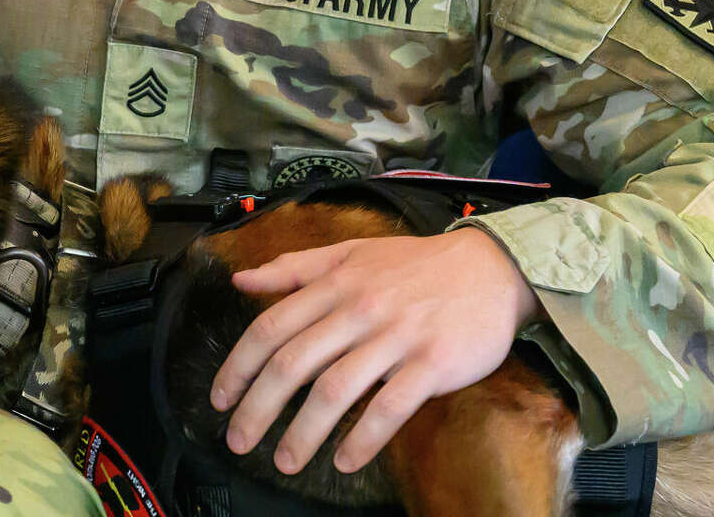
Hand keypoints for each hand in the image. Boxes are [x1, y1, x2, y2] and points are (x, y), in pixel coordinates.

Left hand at [210, 227, 539, 474]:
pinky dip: (362, 438)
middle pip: (294, 364)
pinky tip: (344, 459)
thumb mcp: (354, 252)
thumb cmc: (418, 265)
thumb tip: (242, 279)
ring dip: (303, 433)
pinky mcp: (432, 363)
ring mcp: (397, 337)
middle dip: (258, 408)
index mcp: (338, 283)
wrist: (492, 268)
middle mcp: (361, 309)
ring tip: (285, 460)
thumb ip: (297, 268)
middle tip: (238, 440)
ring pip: (335, 390)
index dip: (239, 366)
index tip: (221, 399)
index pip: (273, 326)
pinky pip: (389, 407)